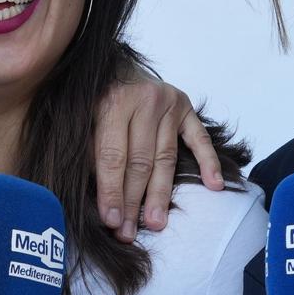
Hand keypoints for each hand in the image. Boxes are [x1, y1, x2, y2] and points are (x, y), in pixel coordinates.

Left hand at [94, 73, 223, 241]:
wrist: (112, 62)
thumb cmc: (92, 97)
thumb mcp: (80, 118)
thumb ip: (87, 153)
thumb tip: (98, 202)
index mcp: (111, 101)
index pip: (113, 157)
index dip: (111, 192)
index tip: (110, 222)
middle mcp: (143, 99)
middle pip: (140, 162)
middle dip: (133, 200)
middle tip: (129, 232)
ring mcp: (169, 102)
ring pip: (165, 157)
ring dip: (160, 194)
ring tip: (156, 222)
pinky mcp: (186, 105)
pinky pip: (199, 138)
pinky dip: (208, 162)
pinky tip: (213, 186)